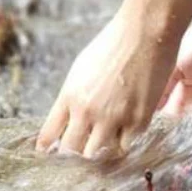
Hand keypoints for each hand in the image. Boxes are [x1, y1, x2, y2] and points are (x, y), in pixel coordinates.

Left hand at [37, 13, 178, 157]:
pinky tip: (124, 140)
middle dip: (72, 157)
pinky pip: (125, 147)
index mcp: (69, 95)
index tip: (47, 154)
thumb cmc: (113, 44)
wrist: (144, 32)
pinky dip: (123, 146)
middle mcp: (87, 111)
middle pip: (71, 151)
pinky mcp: (137, 121)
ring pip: (97, 155)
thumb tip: (70, 119)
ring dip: (98, 154)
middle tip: (78, 158)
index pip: (49, 134)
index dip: (47, 148)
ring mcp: (112, 118)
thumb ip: (73, 95)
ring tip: (102, 152)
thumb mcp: (81, 68)